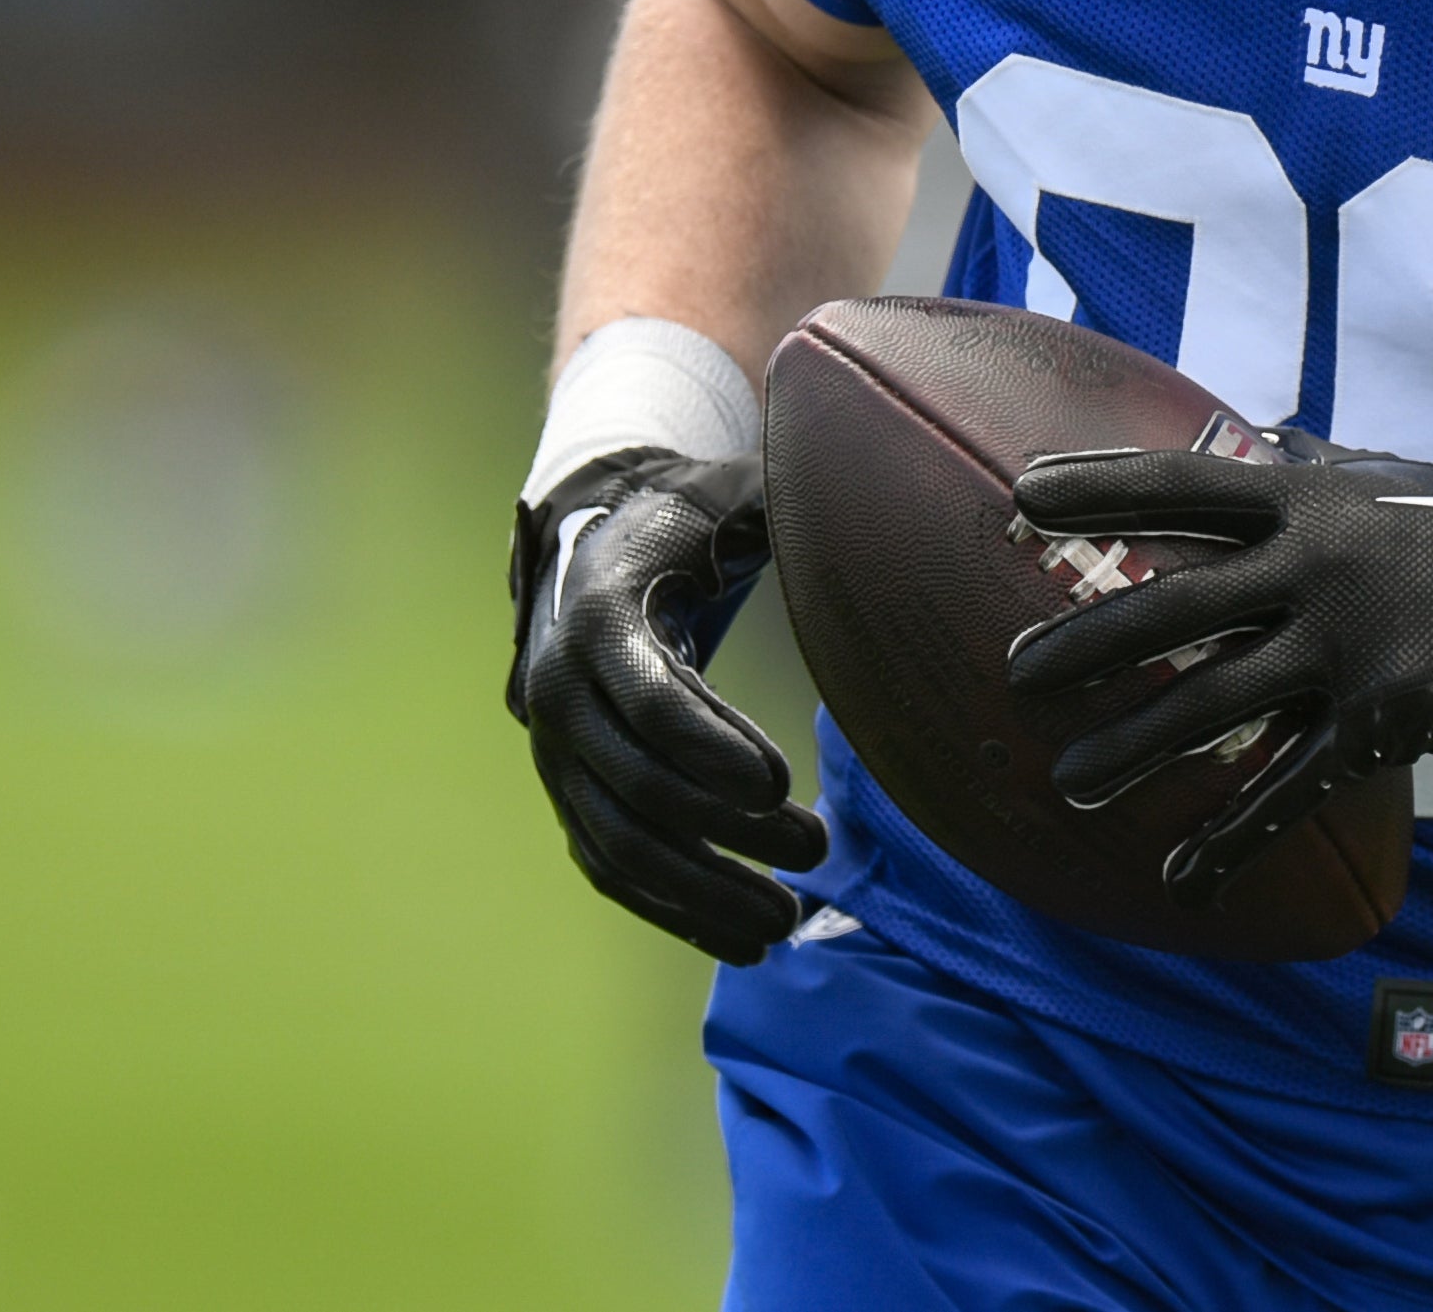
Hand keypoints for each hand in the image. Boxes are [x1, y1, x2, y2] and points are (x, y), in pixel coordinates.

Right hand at [508, 449, 827, 964]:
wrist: (600, 553)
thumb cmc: (686, 523)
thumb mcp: (732, 497)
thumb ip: (788, 500)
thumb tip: (874, 490)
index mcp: (599, 616)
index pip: (648, 697)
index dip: (711, 745)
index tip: (781, 782)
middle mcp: (561, 693)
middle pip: (639, 783)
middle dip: (727, 830)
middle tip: (817, 849)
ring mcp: (558, 756)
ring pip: (622, 844)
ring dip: (703, 892)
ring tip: (787, 917)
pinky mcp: (572, 796)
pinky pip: (613, 868)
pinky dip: (673, 911)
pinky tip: (742, 942)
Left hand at [1005, 432, 1432, 904]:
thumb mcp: (1384, 480)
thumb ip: (1306, 470)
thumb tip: (1243, 443)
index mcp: (1311, 500)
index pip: (1184, 485)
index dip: (1100, 488)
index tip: (1022, 498)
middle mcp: (1318, 568)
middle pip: (1175, 604)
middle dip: (1087, 643)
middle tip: (1018, 674)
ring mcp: (1349, 647)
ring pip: (1213, 704)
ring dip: (1133, 747)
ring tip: (1073, 779)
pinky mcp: (1383, 722)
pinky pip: (1290, 789)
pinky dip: (1230, 839)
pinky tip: (1179, 876)